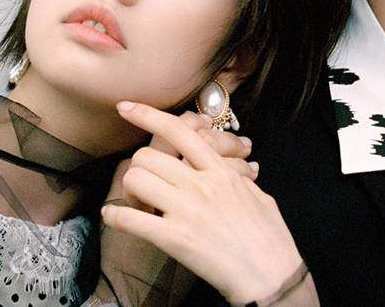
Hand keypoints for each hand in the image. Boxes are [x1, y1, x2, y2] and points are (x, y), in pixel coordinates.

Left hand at [101, 101, 304, 304]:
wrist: (272, 275)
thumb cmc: (271, 239)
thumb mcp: (258, 196)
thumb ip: (237, 179)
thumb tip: (235, 172)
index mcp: (221, 171)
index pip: (180, 130)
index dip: (147, 114)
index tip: (126, 108)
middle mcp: (201, 184)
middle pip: (149, 155)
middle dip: (139, 167)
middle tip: (144, 182)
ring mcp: (187, 210)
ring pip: (136, 179)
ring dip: (129, 189)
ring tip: (135, 201)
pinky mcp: (175, 238)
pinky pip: (131, 219)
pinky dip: (115, 216)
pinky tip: (113, 218)